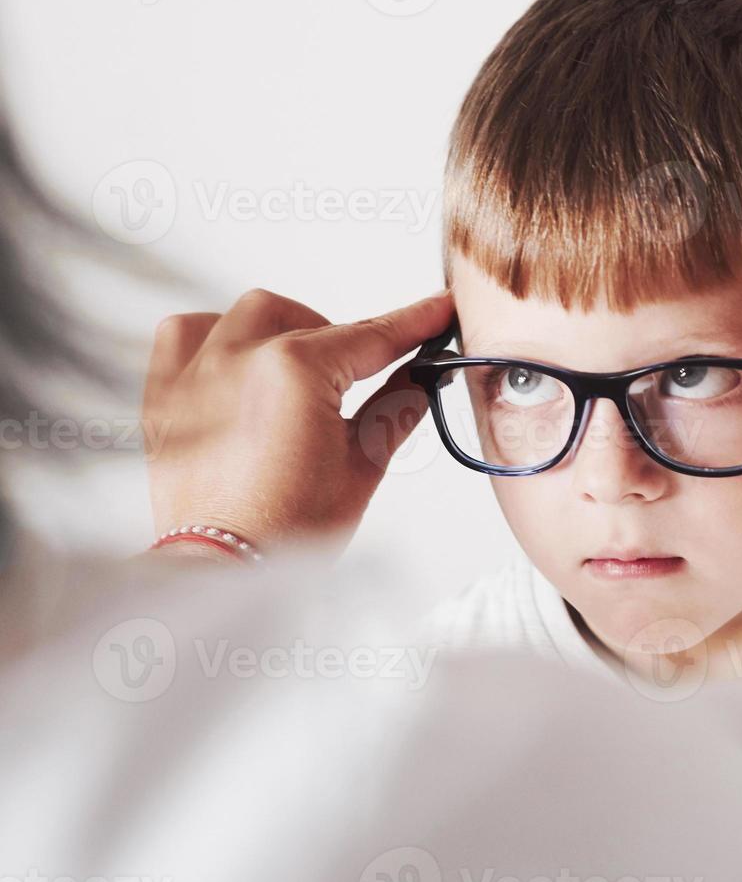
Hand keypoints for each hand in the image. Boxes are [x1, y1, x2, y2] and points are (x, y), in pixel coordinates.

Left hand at [142, 288, 453, 556]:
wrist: (225, 571)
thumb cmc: (287, 530)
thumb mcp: (362, 466)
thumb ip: (396, 407)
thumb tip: (420, 378)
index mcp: (294, 372)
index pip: (370, 336)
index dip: (413, 323)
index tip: (435, 310)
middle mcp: (239, 359)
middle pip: (313, 321)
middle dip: (348, 342)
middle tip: (370, 372)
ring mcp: (196, 372)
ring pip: (249, 314)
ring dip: (285, 328)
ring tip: (302, 365)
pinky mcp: (165, 394)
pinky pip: (184, 333)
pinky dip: (215, 336)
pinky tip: (238, 361)